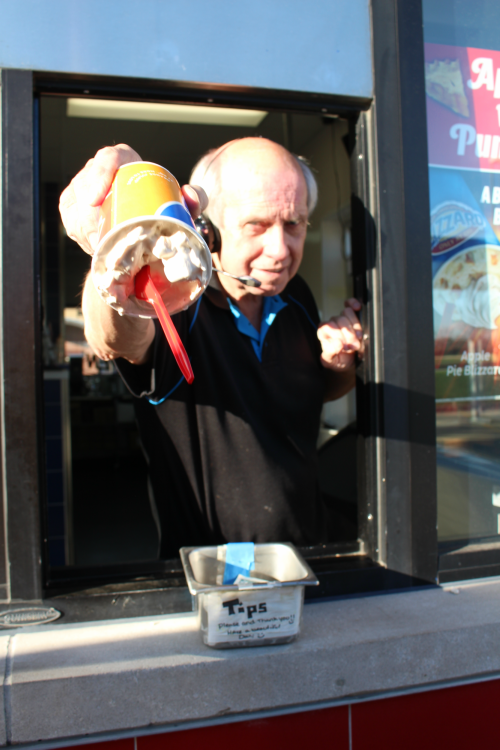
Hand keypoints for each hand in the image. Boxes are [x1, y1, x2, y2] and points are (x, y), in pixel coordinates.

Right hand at [59, 144, 207, 254]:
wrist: (139, 225)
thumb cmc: (158, 207)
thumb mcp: (180, 205)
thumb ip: (194, 198)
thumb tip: (189, 196)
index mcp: (123, 160)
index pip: (107, 159)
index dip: (99, 176)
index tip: (97, 199)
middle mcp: (98, 169)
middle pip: (86, 188)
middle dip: (92, 218)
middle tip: (108, 241)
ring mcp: (81, 187)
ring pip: (75, 208)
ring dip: (87, 231)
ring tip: (105, 247)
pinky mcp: (71, 206)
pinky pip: (70, 220)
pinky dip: (81, 236)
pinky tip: (94, 246)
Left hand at [317, 298, 362, 370]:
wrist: (347, 362)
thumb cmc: (337, 361)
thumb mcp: (330, 362)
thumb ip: (330, 353)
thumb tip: (337, 343)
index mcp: (323, 333)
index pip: (327, 326)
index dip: (338, 335)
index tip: (345, 346)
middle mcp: (331, 324)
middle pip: (339, 320)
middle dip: (349, 334)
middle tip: (353, 347)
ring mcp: (341, 319)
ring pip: (347, 312)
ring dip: (355, 326)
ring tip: (358, 338)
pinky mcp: (351, 317)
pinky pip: (349, 304)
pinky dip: (353, 303)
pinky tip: (357, 308)